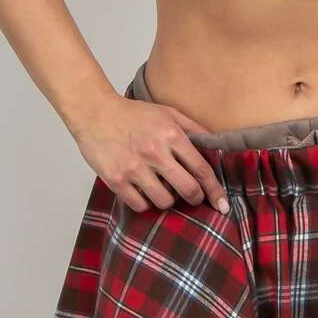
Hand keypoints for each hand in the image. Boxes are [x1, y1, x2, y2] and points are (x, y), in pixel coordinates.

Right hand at [70, 93, 231, 214]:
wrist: (95, 113)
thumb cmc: (133, 114)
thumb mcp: (168, 113)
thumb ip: (194, 130)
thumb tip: (218, 148)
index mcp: (171, 135)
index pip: (201, 169)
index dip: (214, 190)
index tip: (222, 203)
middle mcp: (155, 152)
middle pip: (187, 189)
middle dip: (194, 197)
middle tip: (191, 196)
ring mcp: (134, 168)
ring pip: (164, 201)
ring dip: (167, 200)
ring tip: (161, 188)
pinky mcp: (116, 180)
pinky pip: (140, 205)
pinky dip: (145, 202)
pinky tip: (143, 191)